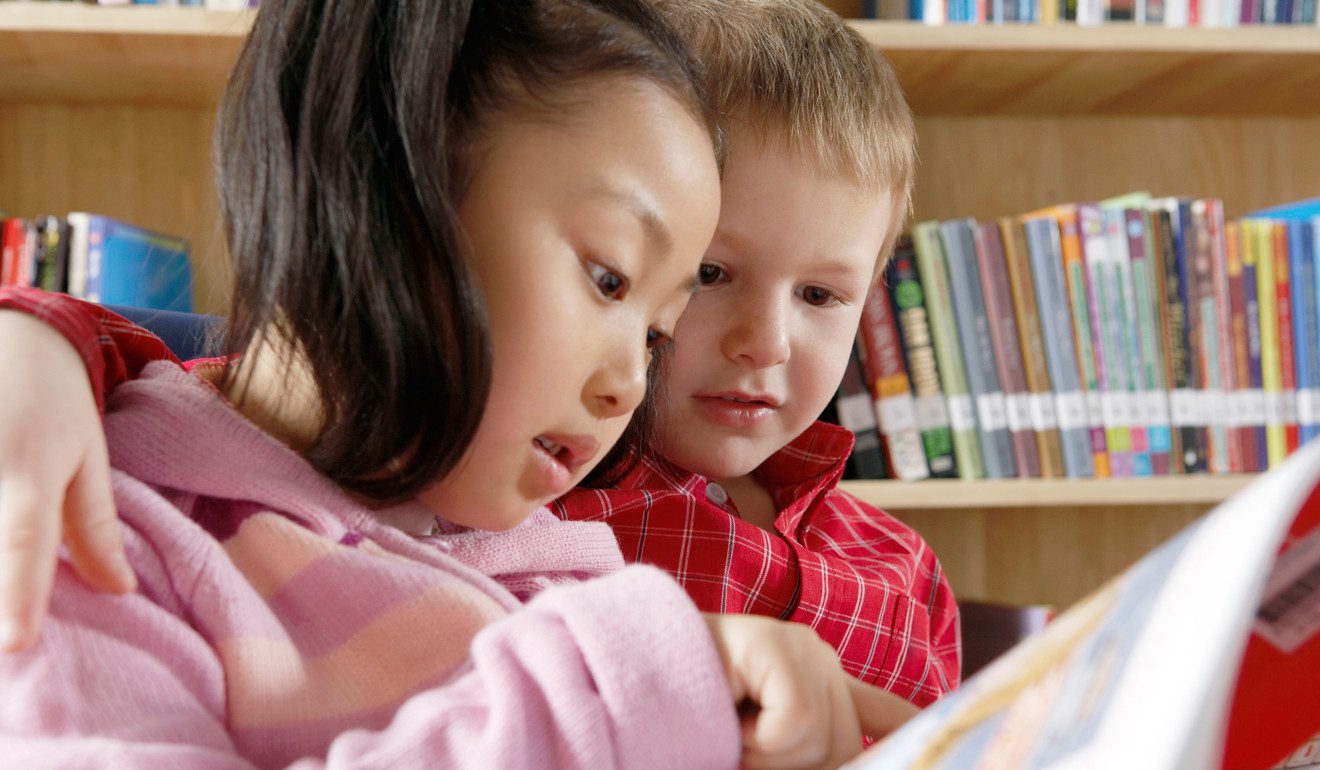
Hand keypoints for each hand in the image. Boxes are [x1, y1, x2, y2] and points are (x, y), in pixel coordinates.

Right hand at [0, 311, 134, 651]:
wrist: (9, 337)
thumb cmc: (53, 403)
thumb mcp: (88, 457)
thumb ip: (96, 527)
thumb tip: (121, 591)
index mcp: (28, 471)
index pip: (25, 540)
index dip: (18, 595)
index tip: (15, 645)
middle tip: (13, 632)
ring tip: (11, 570)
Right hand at [704, 614, 917, 769]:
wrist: (624, 675)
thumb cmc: (686, 717)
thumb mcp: (754, 747)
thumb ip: (800, 752)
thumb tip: (847, 760)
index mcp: (817, 681)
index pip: (884, 711)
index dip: (913, 732)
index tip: (935, 739)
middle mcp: (819, 659)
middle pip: (845, 747)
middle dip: (794, 765)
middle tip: (742, 747)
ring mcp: (801, 648)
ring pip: (821, 741)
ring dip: (766, 758)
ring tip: (730, 730)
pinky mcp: (778, 646)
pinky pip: (795, 723)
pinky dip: (757, 742)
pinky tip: (727, 715)